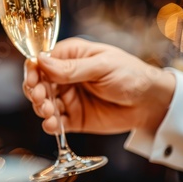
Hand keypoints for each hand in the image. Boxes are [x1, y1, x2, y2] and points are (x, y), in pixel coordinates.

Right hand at [23, 37, 174, 135]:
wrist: (150, 103)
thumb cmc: (130, 75)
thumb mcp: (101, 67)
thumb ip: (71, 68)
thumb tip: (41, 61)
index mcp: (70, 56)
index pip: (41, 61)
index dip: (32, 70)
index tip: (32, 81)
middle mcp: (65, 76)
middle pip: (38, 83)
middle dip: (36, 92)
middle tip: (42, 98)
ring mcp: (68, 98)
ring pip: (43, 103)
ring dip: (41, 108)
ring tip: (49, 112)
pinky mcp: (73, 118)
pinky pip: (56, 122)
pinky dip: (50, 124)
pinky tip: (51, 125)